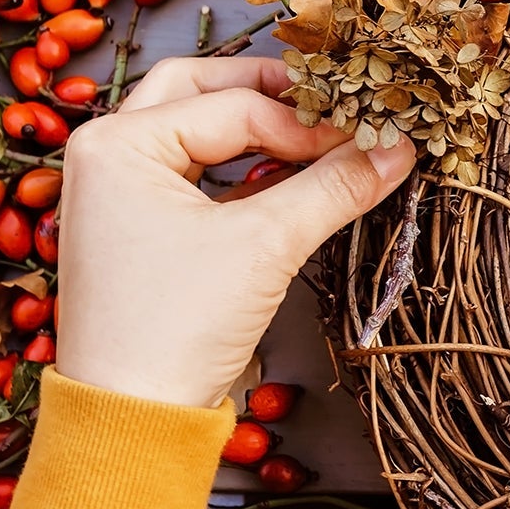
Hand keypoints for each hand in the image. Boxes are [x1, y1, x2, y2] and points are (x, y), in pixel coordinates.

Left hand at [56, 57, 414, 408]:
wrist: (130, 420)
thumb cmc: (176, 327)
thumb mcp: (267, 245)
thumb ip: (336, 186)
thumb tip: (401, 148)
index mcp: (118, 144)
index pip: (235, 107)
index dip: (307, 122)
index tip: (367, 140)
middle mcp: (107, 154)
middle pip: (200, 88)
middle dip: (269, 92)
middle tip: (331, 102)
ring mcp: (119, 191)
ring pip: (197, 127)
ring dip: (257, 127)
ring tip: (317, 136)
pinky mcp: (140, 226)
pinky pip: (198, 172)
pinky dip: (246, 168)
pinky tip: (293, 179)